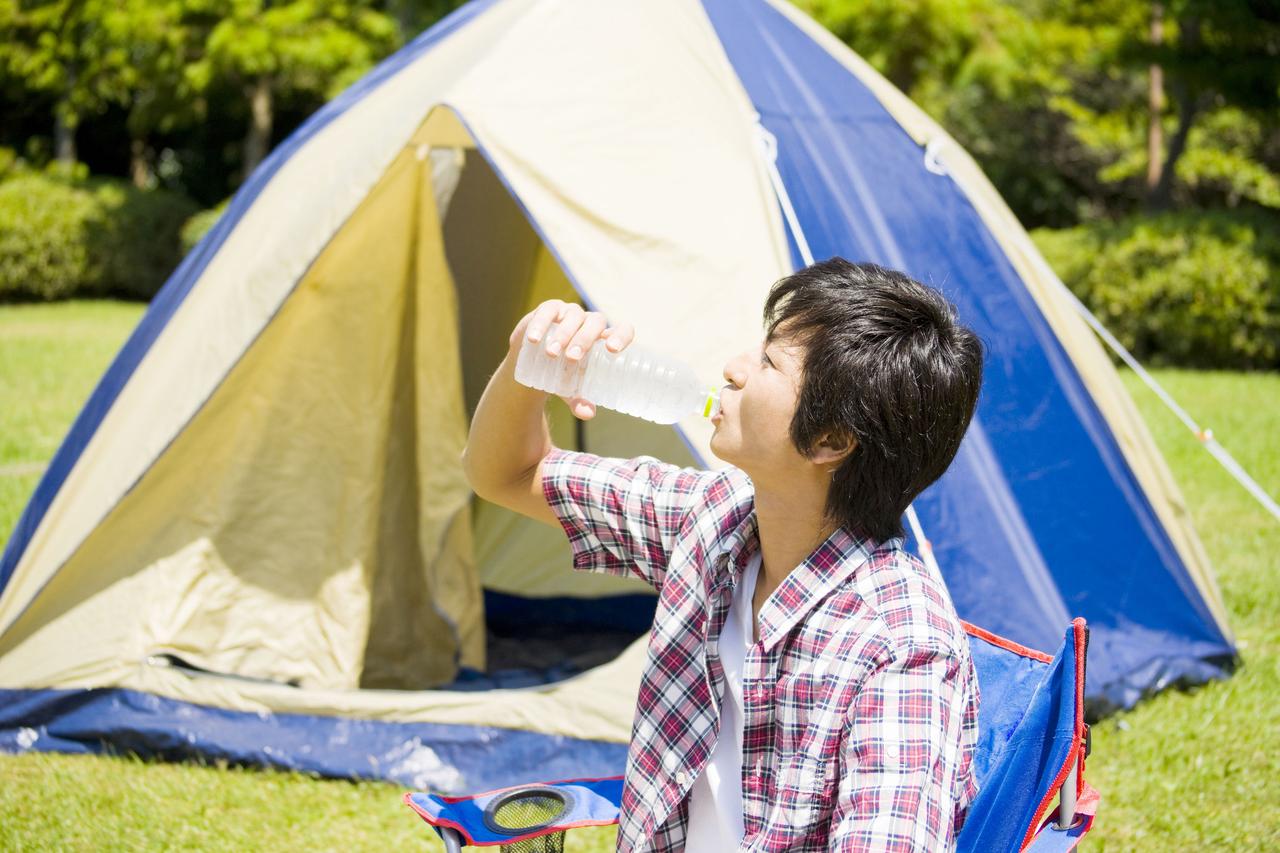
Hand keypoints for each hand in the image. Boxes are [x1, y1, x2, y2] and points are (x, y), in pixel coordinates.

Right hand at [509, 300, 634, 419]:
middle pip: (596, 322)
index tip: (612, 350)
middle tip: (572, 358)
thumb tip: (588, 413)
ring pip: (574, 316)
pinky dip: (541, 324)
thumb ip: (579, 401)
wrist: (531, 366)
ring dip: (564, 333)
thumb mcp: (570, 390)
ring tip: (552, 354)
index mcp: (603, 340)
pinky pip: (548, 311)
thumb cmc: (560, 376)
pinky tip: (534, 339)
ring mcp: (569, 313)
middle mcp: (589, 323)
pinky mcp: (549, 310)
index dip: (622, 336)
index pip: (622, 330)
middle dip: (585, 339)